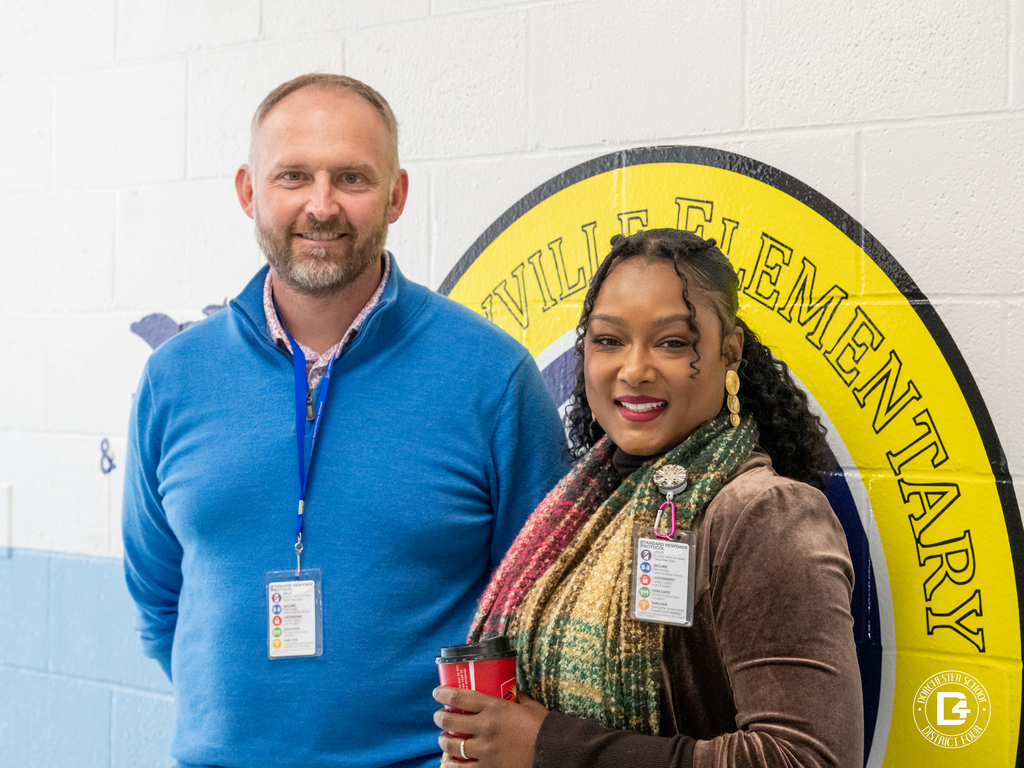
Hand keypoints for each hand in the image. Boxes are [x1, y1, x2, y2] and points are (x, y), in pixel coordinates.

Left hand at [433, 687, 547, 767]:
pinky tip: (450, 761)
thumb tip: (511, 692)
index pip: (460, 697)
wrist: (554, 753)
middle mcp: (485, 728)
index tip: (437, 693)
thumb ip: (517, 699)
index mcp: (495, 708)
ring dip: (444, 741)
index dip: (444, 694)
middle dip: (440, 718)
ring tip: (444, 739)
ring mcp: (485, 750)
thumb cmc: (543, 728)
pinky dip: (452, 764)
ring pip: (452, 745)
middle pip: (451, 721)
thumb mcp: (530, 706)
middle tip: (439, 717)